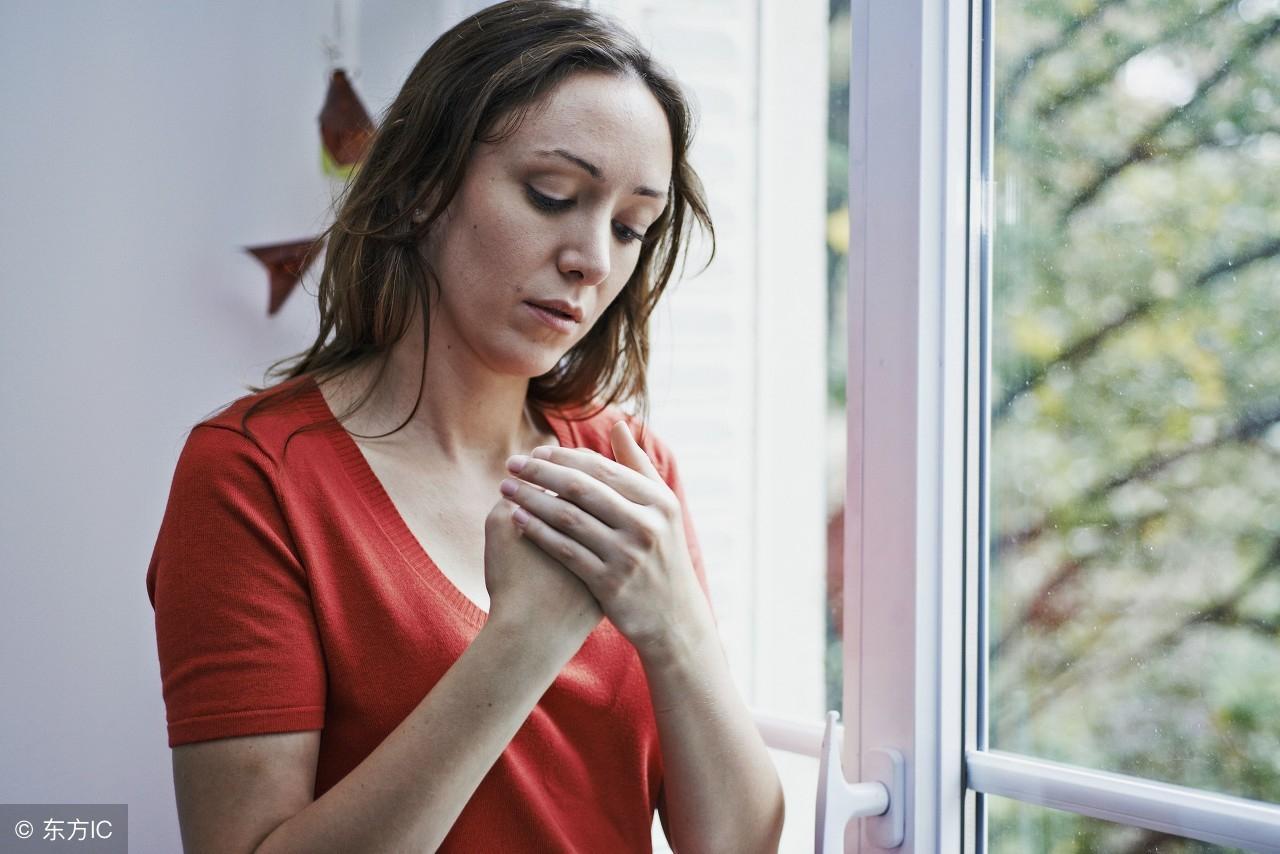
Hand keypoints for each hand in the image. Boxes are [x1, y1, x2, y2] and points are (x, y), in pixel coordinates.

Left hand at [499, 421, 706, 662]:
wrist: (674, 617)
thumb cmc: (661, 554)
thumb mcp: (662, 509)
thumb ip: (638, 466)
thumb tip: (618, 424)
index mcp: (658, 500)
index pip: (602, 468)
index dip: (565, 457)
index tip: (536, 451)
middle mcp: (645, 524)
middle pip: (581, 488)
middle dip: (541, 472)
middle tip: (512, 464)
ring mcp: (628, 555)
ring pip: (568, 518)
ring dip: (532, 499)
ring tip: (506, 489)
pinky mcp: (610, 583)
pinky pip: (565, 550)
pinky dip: (538, 532)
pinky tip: (516, 520)